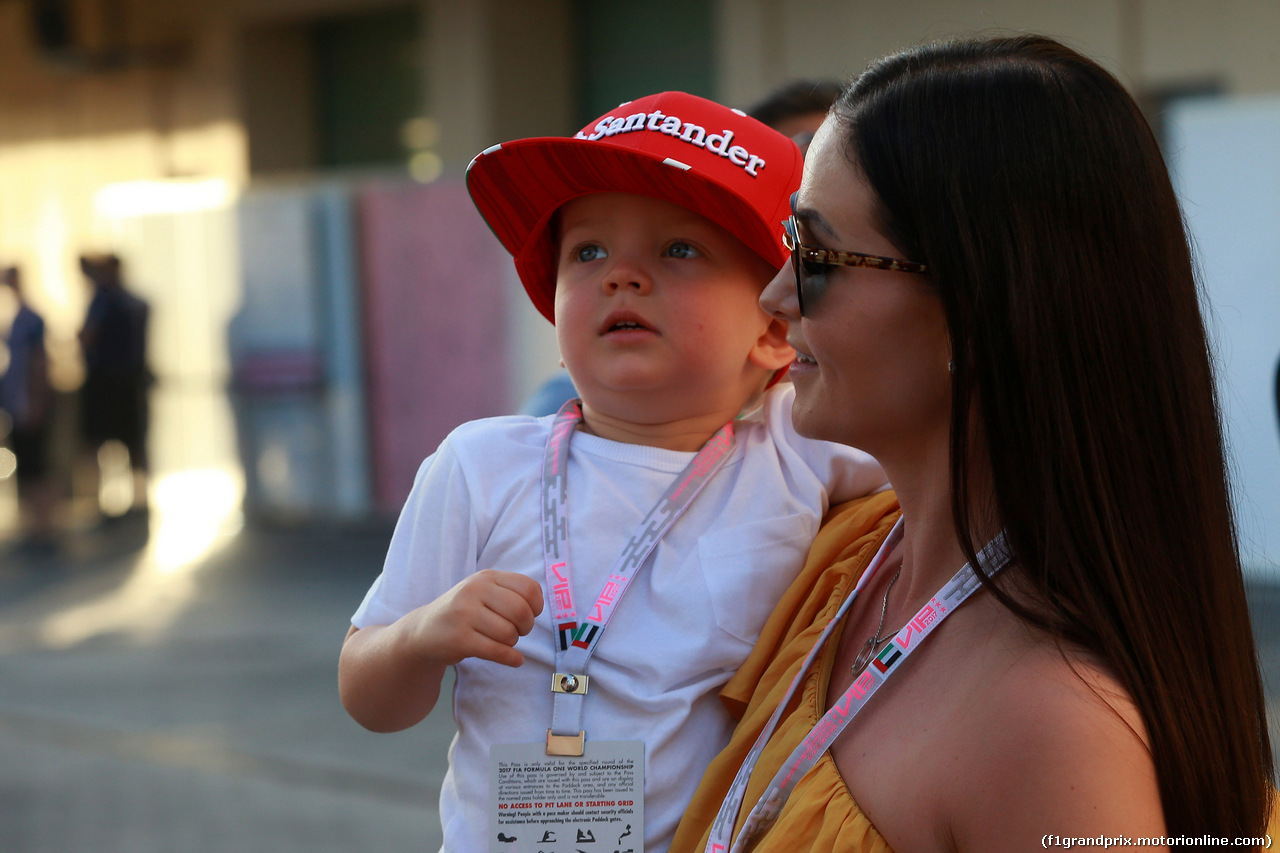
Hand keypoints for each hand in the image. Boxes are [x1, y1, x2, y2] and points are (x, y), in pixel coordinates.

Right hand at [411, 570, 543, 667]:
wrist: (424, 630)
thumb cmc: (463, 611)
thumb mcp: (483, 591)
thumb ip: (510, 593)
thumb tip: (538, 608)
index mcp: (486, 577)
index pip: (529, 588)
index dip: (536, 606)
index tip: (530, 615)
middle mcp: (474, 591)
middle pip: (521, 611)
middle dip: (525, 627)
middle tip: (517, 632)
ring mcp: (464, 614)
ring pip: (509, 634)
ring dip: (512, 643)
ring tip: (500, 641)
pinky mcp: (459, 639)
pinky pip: (497, 651)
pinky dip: (511, 658)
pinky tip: (514, 660)